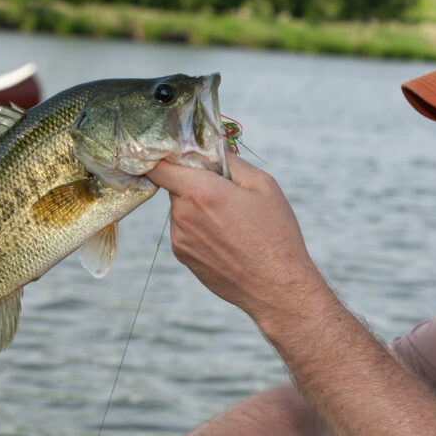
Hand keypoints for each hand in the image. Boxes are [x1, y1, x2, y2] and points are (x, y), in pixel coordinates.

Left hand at [148, 153, 330, 326]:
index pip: (159, 166)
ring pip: (180, 210)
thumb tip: (213, 147)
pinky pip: (184, 231)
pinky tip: (227, 239)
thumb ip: (232, 161)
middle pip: (175, 186)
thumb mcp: (264, 186)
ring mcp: (180, 239)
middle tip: (226, 192)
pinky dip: (199, 229)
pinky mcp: (183, 257)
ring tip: (232, 222)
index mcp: (202, 192)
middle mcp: (183, 216)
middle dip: (195, 183)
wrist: (276, 288)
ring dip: (197, 208)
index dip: (165, 156)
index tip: (180, 156)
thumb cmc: (276, 235)